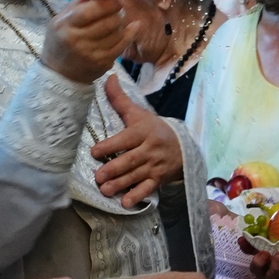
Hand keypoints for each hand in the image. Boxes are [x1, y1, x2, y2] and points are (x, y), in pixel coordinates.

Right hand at [42, 0, 126, 84]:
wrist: (60, 74)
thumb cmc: (59, 42)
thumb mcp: (60, 20)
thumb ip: (77, 3)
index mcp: (65, 25)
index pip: (89, 11)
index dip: (105, 4)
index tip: (114, 1)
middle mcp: (77, 40)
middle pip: (106, 22)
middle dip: (115, 13)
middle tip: (116, 10)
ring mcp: (91, 53)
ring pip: (116, 33)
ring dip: (120, 24)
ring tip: (115, 21)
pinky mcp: (102, 62)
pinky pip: (122, 45)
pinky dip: (130, 34)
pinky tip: (133, 26)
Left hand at [92, 76, 183, 206]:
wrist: (183, 147)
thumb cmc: (154, 129)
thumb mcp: (139, 114)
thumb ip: (120, 99)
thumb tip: (107, 75)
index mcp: (143, 133)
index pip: (125, 140)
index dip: (110, 146)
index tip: (95, 152)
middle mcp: (149, 150)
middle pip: (130, 161)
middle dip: (114, 169)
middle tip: (99, 176)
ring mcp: (154, 166)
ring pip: (136, 176)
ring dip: (120, 184)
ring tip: (105, 190)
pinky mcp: (158, 179)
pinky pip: (148, 189)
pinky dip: (137, 196)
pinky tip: (125, 203)